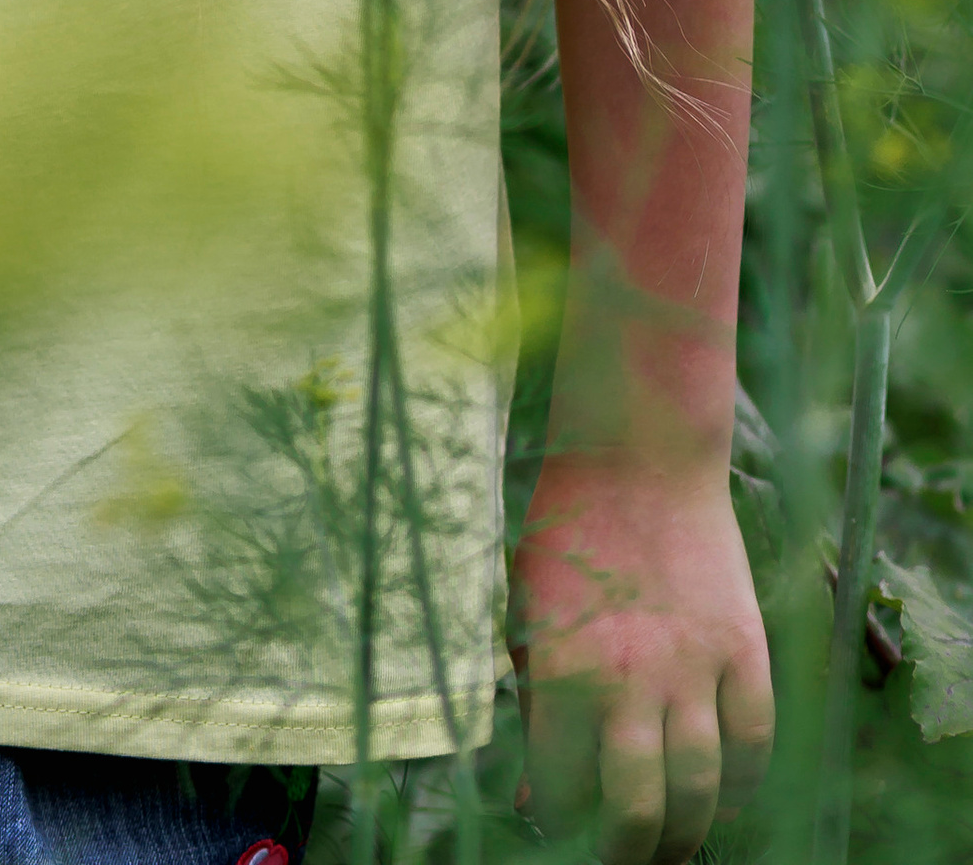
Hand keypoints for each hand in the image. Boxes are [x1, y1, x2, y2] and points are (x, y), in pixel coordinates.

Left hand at [512, 451, 771, 859]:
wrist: (639, 456)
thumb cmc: (569, 535)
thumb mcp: (527, 614)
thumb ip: (533, 703)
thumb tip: (537, 795)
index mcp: (562, 669)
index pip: (563, 790)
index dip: (562, 824)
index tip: (564, 827)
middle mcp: (629, 677)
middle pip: (638, 810)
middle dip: (629, 852)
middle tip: (626, 858)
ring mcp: (694, 666)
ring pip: (701, 790)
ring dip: (688, 833)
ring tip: (675, 844)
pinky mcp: (744, 648)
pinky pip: (753, 743)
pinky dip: (742, 782)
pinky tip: (724, 791)